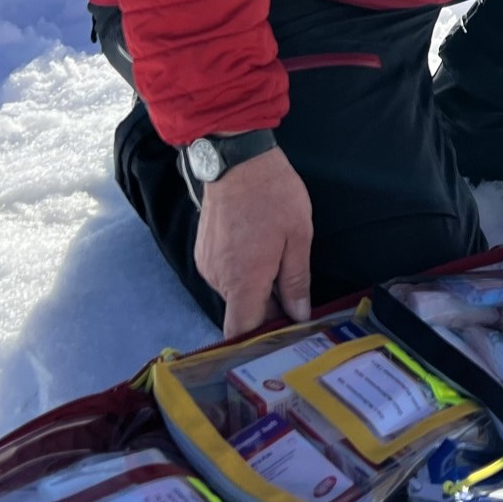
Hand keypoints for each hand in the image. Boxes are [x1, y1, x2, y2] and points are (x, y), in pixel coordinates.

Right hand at [194, 147, 313, 337]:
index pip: (240, 333)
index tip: (284, 337)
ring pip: (233, 293)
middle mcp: (218, 279)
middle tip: (294, 297)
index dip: (261, 341)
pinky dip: (242, 272)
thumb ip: (296, 281)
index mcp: (243, 281)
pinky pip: (224, 274)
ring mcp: (206, 264)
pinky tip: (260, 252)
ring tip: (278, 265)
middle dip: (266, 310)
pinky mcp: (203, 251)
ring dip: (255, 287)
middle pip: (240, 312)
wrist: (237, 160)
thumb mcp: (298, 237)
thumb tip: (299, 315)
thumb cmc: (273, 196)